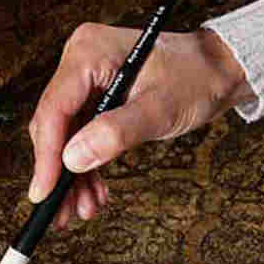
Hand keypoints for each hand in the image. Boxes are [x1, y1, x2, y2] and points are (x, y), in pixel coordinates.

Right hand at [27, 22, 254, 227]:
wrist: (217, 71)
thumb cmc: (196, 78)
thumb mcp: (160, 109)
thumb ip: (116, 133)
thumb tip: (73, 159)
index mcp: (89, 51)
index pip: (55, 108)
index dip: (47, 155)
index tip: (45, 193)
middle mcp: (80, 60)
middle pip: (54, 124)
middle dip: (60, 172)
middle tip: (64, 212)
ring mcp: (86, 78)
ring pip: (64, 135)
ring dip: (73, 175)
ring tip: (85, 208)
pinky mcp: (94, 95)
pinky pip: (80, 134)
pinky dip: (86, 164)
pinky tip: (94, 191)